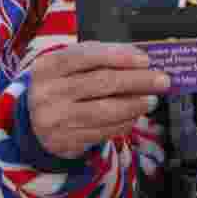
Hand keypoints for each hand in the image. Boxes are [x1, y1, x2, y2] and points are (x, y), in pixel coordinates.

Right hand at [28, 42, 170, 158]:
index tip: (145, 60)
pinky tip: (135, 115)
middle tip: (162, 81)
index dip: (120, 57)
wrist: (34, 118)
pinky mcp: (64, 142)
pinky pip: (102, 132)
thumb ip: (101, 55)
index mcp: (49, 66)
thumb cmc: (62, 83)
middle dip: (137, 81)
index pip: (88, 57)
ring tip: (151, 100)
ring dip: (135, 105)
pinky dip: (123, 123)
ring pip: (104, 111)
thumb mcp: (71, 63)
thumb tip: (139, 59)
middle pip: (101, 83)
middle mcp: (48, 92)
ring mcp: (54, 120)